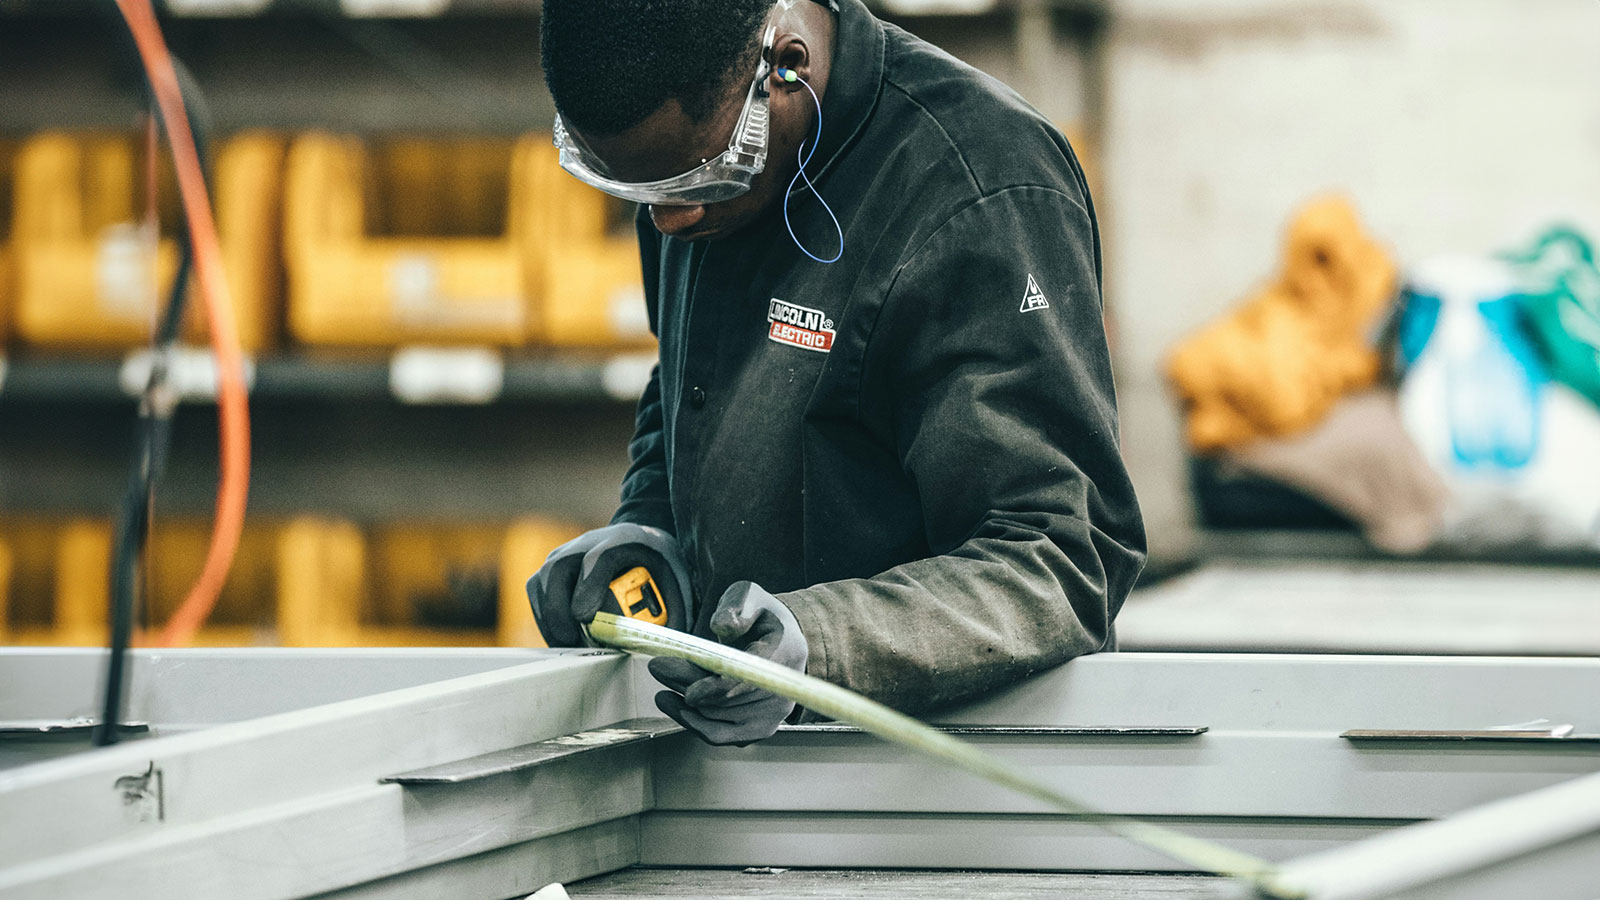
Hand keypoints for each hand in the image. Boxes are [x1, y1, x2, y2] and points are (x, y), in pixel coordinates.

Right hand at [525, 523, 692, 646]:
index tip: (585, 616)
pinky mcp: (551, 569)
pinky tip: (562, 636)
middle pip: (559, 566)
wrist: (639, 541)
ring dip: (549, 617)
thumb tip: (667, 649)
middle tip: (572, 640)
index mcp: (622, 540)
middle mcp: (586, 542)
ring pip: (542, 580)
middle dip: (559, 607)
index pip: (598, 557)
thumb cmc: (657, 564)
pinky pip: (537, 592)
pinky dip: (545, 617)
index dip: (589, 585)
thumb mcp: (675, 581)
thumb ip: (673, 611)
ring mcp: (564, 554)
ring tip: (567, 644)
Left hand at [650, 581, 808, 745]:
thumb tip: (722, 626)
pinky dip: (694, 723)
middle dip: (688, 685)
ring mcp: (773, 713)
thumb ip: (736, 607)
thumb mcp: (749, 596)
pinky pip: (722, 734)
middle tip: (659, 667)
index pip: (750, 680)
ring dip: (686, 702)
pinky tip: (675, 706)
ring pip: (719, 717)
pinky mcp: (759, 728)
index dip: (717, 689)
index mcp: (785, 652)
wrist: (779, 639)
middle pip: (728, 700)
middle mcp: (785, 689)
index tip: (689, 692)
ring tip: (663, 680)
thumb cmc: (760, 616)